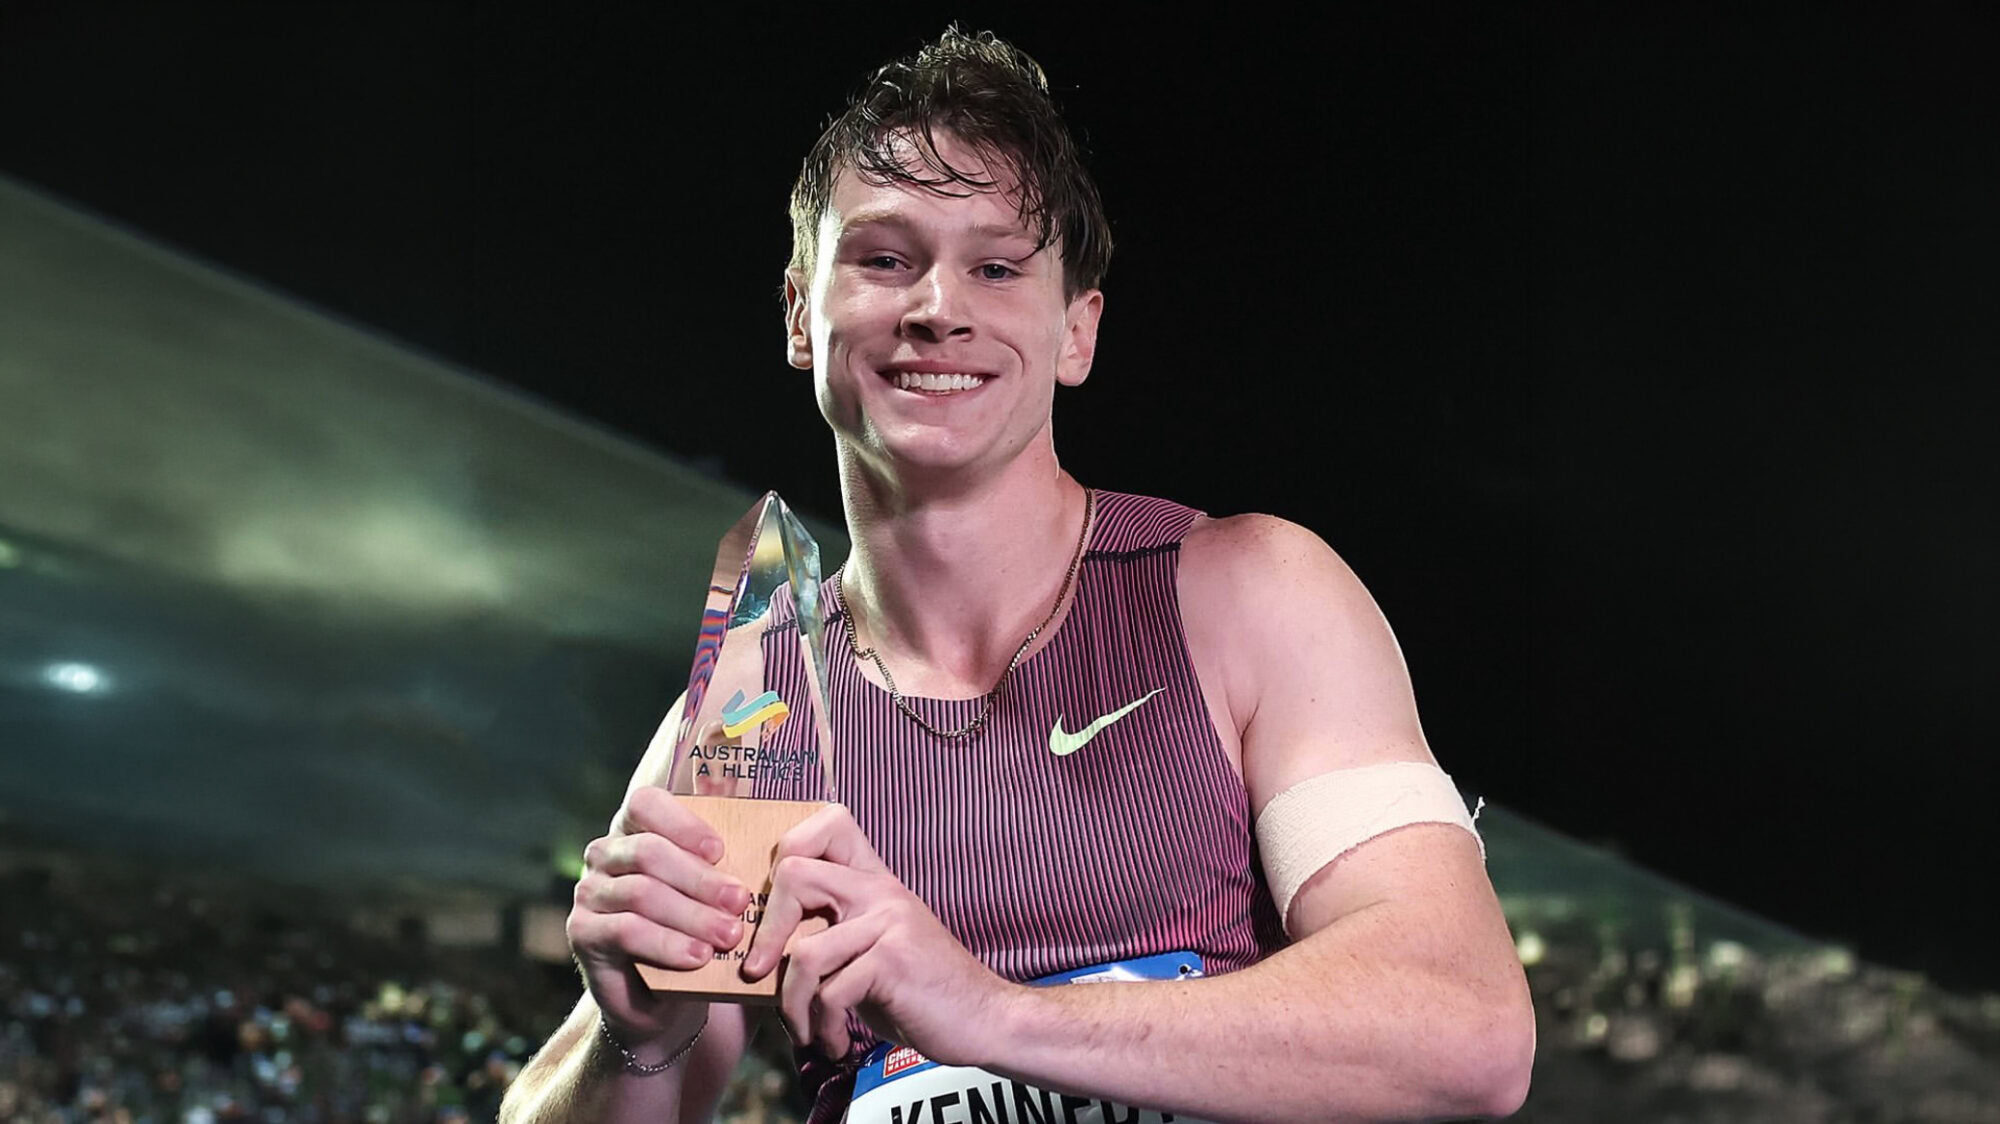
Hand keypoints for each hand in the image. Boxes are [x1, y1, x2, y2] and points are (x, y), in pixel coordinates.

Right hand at [567, 784, 751, 1043]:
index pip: (646, 804)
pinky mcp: (583, 933)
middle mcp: (604, 854)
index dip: (682, 823)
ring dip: (691, 915)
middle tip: (740, 902)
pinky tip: (698, 956)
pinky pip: (626, 931)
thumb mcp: (709, 895)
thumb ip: (721, 868)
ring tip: (729, 935)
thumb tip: (768, 850)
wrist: (660, 1001)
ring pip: (642, 893)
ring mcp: (589, 893)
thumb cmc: (693, 932)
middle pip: (649, 852)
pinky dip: (668, 944)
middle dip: (700, 879)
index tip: (720, 851)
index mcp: (634, 830)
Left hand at [741, 804, 1017, 1064]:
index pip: (828, 822)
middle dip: (765, 932)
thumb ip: (830, 936)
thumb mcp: (871, 952)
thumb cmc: (918, 993)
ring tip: (804, 1031)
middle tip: (758, 973)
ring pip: (805, 952)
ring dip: (792, 1005)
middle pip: (793, 872)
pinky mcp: (893, 961)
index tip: (776, 907)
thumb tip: (761, 953)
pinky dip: (822, 1029)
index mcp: (874, 881)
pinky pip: (830, 992)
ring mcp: (889, 922)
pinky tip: (834, 1044)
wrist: (985, 1020)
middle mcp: (880, 890)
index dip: (787, 851)